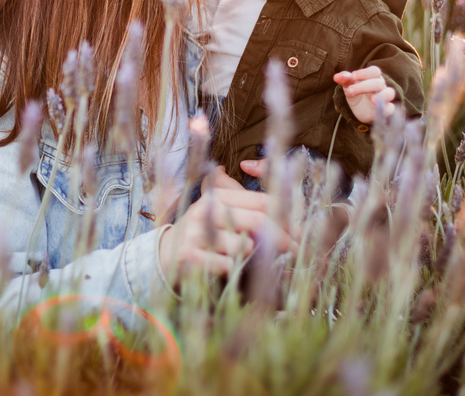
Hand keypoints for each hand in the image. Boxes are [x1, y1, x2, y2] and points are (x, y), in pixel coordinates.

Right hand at [157, 167, 296, 280]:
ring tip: (240, 255)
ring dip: (248, 255)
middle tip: (295, 250)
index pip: (261, 201)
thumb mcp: (221, 212)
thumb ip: (248, 206)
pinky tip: (223, 266)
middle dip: (281, 238)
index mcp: (218, 196)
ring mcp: (196, 233)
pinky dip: (231, 268)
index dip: (284, 216)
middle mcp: (206, 210)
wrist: (164, 253)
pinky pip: (226, 264)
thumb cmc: (203, 232)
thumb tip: (285, 209)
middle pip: (257, 221)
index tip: (299, 231)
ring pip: (242, 245)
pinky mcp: (189, 255)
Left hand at [334, 66, 395, 123]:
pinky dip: (386, 109)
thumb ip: (345, 80)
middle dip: (364, 86)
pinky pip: (390, 108)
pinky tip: (378, 110)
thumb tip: (336, 77)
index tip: (353, 77)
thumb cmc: (356, 93)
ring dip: (382, 96)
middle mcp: (381, 86)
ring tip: (373, 100)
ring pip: (389, 93)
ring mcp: (385, 97)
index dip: (364, 73)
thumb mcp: (349, 86)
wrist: (360, 110)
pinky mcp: (386, 110)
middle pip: (378, 82)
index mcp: (373, 77)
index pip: (374, 71)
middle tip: (350, 91)